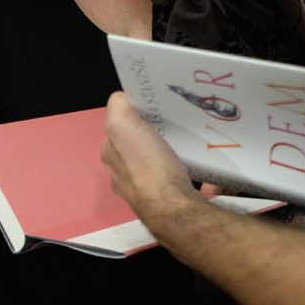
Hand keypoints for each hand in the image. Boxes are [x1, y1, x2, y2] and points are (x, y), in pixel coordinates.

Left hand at [101, 92, 200, 230]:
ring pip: (158, 160)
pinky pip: (177, 175)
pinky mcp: (168, 196)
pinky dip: (186, 167)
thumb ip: (118, 106)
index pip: (119, 126)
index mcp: (111, 154)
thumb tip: (123, 98)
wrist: (172, 206)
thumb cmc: (147, 165)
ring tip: (184, 139)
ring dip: (170, 149)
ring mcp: (144, 187)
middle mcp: (123, 173)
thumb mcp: (122, 124)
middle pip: (139, 142)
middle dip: (153, 132)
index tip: (153, 108)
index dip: (135, 114)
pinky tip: (194, 161)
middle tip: (171, 122)